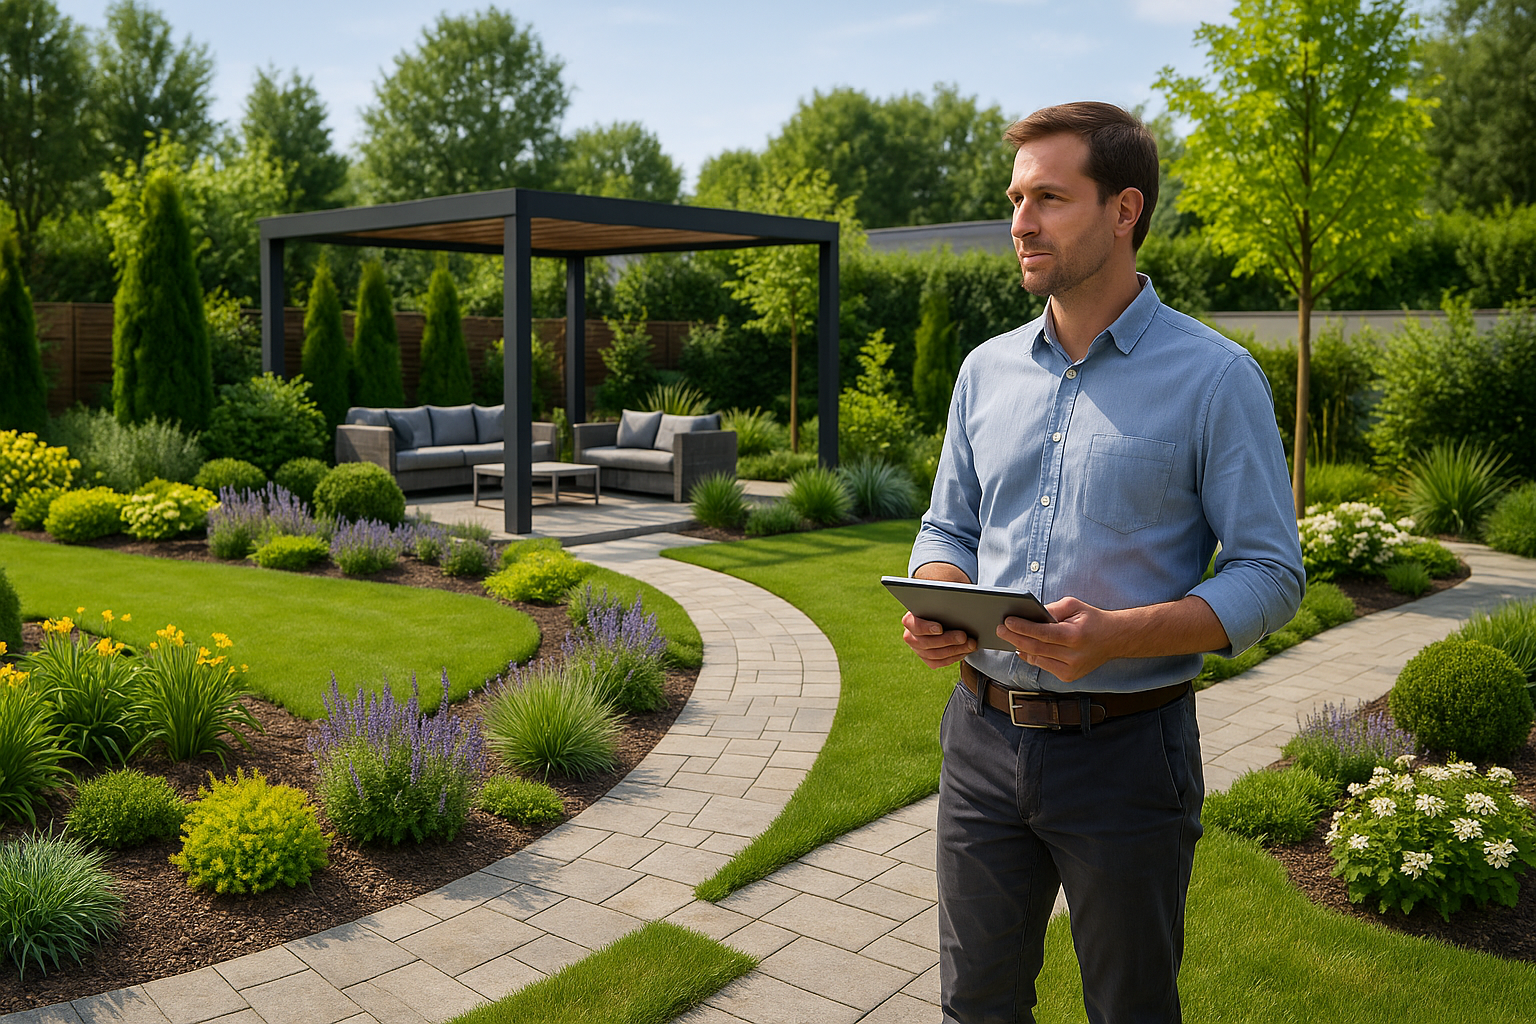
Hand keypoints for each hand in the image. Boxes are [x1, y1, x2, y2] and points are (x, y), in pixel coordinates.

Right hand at [902, 611, 976, 668]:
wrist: (939, 620)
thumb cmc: (938, 610)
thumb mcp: (937, 605)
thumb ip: (940, 607)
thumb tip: (955, 609)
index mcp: (909, 621)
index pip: (915, 625)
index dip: (927, 628)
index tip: (940, 628)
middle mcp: (910, 637)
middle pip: (927, 642)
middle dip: (948, 640)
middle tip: (964, 637)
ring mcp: (918, 650)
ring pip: (935, 655)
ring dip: (955, 650)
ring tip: (970, 644)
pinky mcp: (928, 660)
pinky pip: (940, 662)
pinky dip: (954, 657)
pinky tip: (965, 651)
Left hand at [996, 596, 1118, 682]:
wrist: (1113, 639)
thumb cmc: (1091, 619)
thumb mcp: (1073, 606)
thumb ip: (1050, 610)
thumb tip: (1028, 614)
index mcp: (1075, 636)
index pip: (1043, 633)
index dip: (1022, 628)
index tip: (1006, 621)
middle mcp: (1074, 656)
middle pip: (1036, 648)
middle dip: (1014, 637)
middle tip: (999, 629)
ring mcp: (1071, 669)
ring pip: (1037, 659)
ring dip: (1020, 647)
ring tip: (1007, 636)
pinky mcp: (1069, 676)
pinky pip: (1043, 666)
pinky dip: (1031, 657)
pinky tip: (1022, 648)